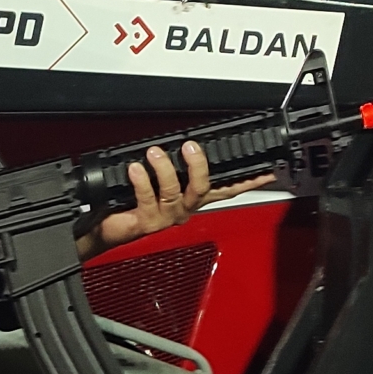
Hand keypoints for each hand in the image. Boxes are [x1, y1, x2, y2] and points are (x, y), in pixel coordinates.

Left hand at [79, 143, 274, 257]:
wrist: (104, 229)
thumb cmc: (130, 203)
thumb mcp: (160, 181)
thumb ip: (176, 167)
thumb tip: (184, 144)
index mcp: (192, 199)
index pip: (227, 188)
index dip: (249, 181)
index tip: (267, 170)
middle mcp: (183, 210)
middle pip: (204, 189)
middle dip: (199, 165)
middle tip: (190, 146)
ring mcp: (166, 218)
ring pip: (175, 191)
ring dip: (164, 168)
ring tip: (153, 153)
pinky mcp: (146, 223)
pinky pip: (148, 199)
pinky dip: (141, 181)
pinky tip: (134, 169)